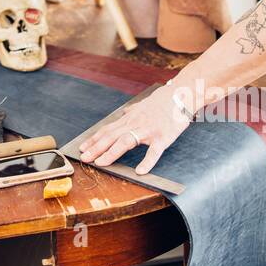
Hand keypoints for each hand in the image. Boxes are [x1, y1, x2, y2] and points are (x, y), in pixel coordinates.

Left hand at [77, 84, 193, 174]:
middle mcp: (136, 123)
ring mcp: (148, 130)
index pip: (108, 130)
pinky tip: (140, 171)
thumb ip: (133, 110)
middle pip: (111, 136)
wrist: (182, 94)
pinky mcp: (163, 137)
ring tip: (101, 163)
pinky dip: (147, 162)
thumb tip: (125, 112)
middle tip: (84, 158)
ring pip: (126, 141)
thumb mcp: (144, 104)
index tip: (83, 148)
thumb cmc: (163, 101)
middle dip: (96, 148)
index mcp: (130, 118)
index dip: (94, 140)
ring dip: (111, 153)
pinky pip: (154, 151)